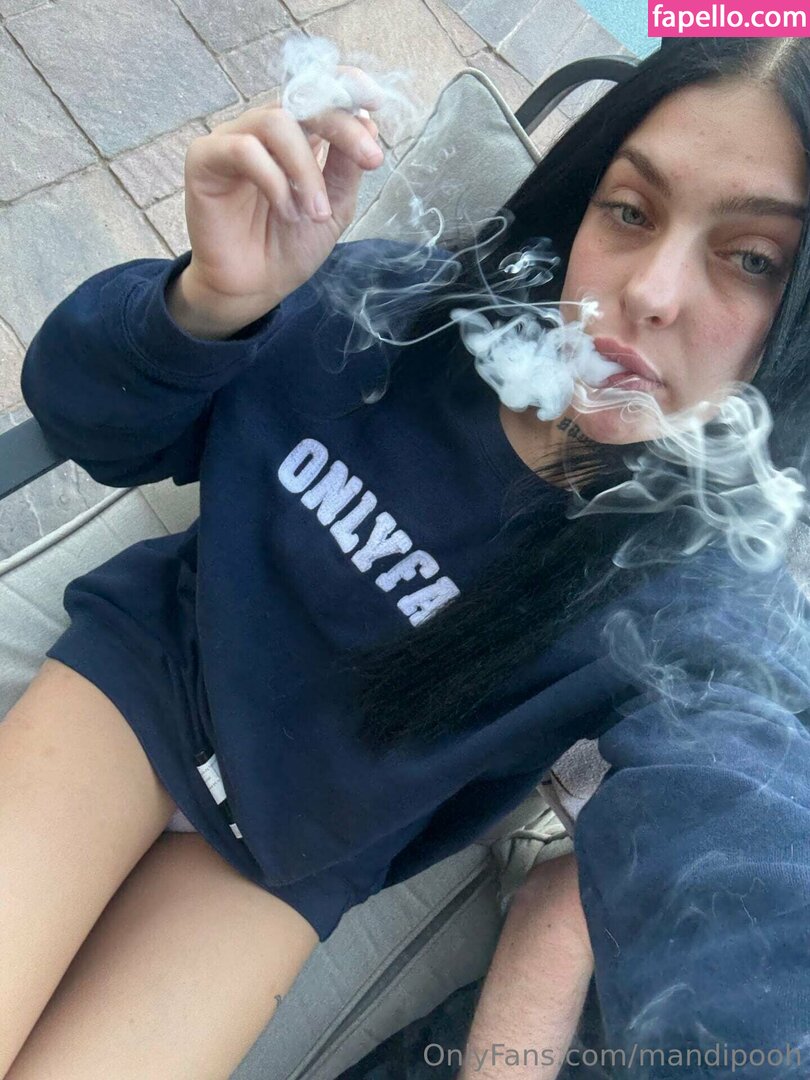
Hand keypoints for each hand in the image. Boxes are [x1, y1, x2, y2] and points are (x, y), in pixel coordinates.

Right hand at [178, 66, 384, 326]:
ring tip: (316, 211)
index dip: (345, 85)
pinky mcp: (204, 159)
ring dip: (306, 168)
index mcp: (295, 135)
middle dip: (342, 127)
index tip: (376, 103)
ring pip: (275, 121)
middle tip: (371, 159)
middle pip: (302, 100)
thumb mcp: (334, 206)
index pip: (317, 90)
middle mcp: (262, 130)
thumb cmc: (290, 247)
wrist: (256, 288)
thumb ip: (346, 166)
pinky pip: (243, 149)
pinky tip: (285, 211)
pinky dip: (274, 180)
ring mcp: (231, 140)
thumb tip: (367, 120)